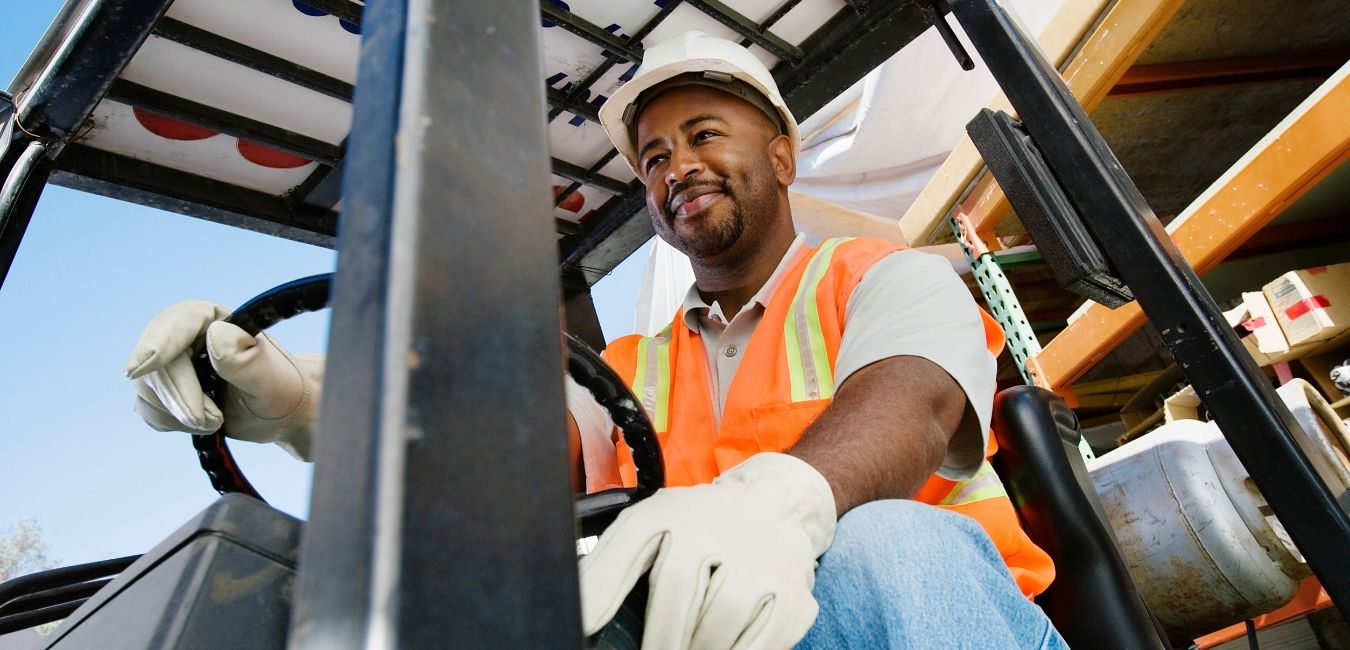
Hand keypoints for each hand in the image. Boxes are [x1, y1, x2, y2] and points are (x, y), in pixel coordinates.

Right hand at [125, 300, 322, 459]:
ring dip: (179, 414)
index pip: (177, 324)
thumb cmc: (281, 388)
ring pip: (147, 389)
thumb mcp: (268, 377)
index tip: (141, 369)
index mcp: (213, 318)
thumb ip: (241, 359)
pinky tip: (202, 421)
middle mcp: (185, 335)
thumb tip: (214, 333)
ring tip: (217, 420)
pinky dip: (172, 421)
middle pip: (156, 363)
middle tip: (213, 420)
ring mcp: (169, 362)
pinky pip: (149, 408)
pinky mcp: (162, 389)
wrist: (281, 410)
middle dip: (181, 397)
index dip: (157, 344)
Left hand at [580, 453, 835, 648]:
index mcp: (666, 515)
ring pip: (717, 630)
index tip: (583, 627)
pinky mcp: (792, 595)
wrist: (774, 505)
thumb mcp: (647, 529)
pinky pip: (760, 645)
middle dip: (660, 643)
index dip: (601, 593)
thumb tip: (578, 616)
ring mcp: (759, 562)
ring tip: (686, 649)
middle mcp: (714, 530)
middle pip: (676, 603)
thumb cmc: (698, 528)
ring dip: (698, 649)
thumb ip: (607, 568)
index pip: (626, 552)